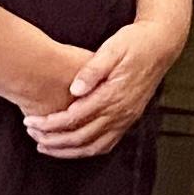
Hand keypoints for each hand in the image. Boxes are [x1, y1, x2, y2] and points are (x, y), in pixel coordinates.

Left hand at [27, 12, 186, 159]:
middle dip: (53, 140)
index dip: (51, 123)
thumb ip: (92, 69)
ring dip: (67, 151)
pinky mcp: (128, 119)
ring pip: (93, 146)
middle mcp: (121, 112)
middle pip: (81, 137)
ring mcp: (126, 118)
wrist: (161, 46)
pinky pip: (106, 144)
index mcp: (113, 94)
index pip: (76, 117)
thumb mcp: (112, 47)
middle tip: (32, 134)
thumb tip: (74, 88)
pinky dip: (86, 150)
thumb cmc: (135, 43)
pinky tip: (72, 148)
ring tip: (45, 147)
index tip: (32, 121)